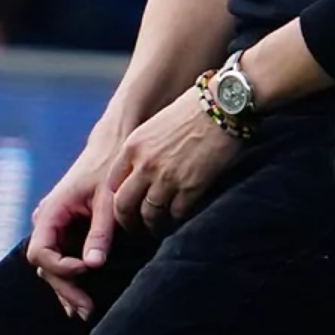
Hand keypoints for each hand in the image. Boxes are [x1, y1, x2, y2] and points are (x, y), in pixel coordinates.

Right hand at [26, 127, 122, 321]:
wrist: (113, 145)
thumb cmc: (109, 168)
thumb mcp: (107, 201)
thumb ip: (100, 232)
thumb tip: (93, 264)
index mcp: (51, 210)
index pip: (41, 251)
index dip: (61, 267)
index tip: (87, 269)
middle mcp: (47, 220)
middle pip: (44, 264)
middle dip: (64, 288)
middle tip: (86, 310)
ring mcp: (54, 226)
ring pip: (51, 265)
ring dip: (66, 288)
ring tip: (83, 312)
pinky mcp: (66, 230)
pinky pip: (60, 259)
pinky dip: (69, 278)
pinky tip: (78, 299)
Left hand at [108, 86, 239, 237]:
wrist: (222, 105)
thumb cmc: (193, 109)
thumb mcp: (156, 124)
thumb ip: (143, 149)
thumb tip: (140, 172)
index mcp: (132, 147)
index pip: (112, 184)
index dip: (116, 200)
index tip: (125, 207)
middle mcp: (144, 165)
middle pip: (124, 207)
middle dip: (128, 223)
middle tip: (137, 229)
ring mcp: (166, 178)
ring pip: (150, 215)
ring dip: (153, 226)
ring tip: (159, 229)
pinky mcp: (190, 188)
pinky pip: (176, 214)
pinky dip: (177, 220)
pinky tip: (179, 219)